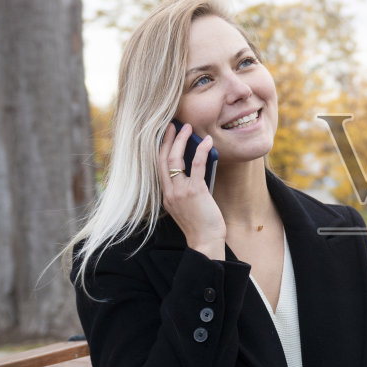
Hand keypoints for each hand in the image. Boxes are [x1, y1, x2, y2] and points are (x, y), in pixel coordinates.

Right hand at [159, 122, 225, 258]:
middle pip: (163, 159)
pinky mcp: (195, 191)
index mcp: (166, 195)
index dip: (161, 148)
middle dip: (168, 139)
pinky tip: (207, 141)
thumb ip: (186, 188)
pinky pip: (197, 165)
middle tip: (173, 125)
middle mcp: (169, 192)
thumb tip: (196, 166)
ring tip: (187, 128)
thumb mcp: (187, 205)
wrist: (205, 242)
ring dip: (181, 140)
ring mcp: (180, 191)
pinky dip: (202, 150)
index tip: (166, 135)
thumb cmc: (201, 225)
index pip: (159, 167)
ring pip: (175, 159)